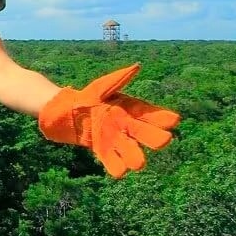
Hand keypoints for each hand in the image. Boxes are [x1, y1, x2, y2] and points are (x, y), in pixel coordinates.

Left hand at [37, 63, 180, 177]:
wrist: (64, 112)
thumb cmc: (86, 97)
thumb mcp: (101, 87)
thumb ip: (119, 79)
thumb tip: (137, 66)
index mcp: (132, 111)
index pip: (154, 116)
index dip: (164, 119)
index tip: (172, 121)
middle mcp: (128, 127)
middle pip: (151, 137)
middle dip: (157, 140)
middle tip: (161, 140)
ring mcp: (117, 141)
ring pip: (135, 155)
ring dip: (136, 158)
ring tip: (137, 161)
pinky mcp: (103, 151)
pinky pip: (114, 164)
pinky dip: (117, 167)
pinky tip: (118, 169)